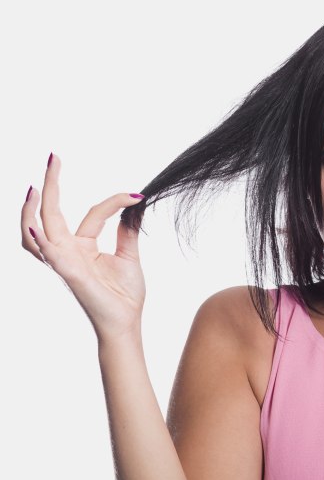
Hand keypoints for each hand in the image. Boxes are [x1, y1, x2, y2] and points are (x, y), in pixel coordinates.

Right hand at [21, 153, 146, 340]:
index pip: (92, 213)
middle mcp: (68, 251)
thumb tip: (134, 204)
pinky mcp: (69, 275)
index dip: (114, 202)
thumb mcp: (128, 254)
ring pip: (36, 233)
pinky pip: (49, 256)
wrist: (127, 322)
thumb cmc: (124, 294)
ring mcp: (64, 263)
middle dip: (50, 184)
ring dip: (31, 211)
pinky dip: (40, 241)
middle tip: (53, 157)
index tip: (136, 195)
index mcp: (82, 245)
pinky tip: (36, 227)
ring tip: (35, 188)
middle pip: (50, 214)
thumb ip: (127, 229)